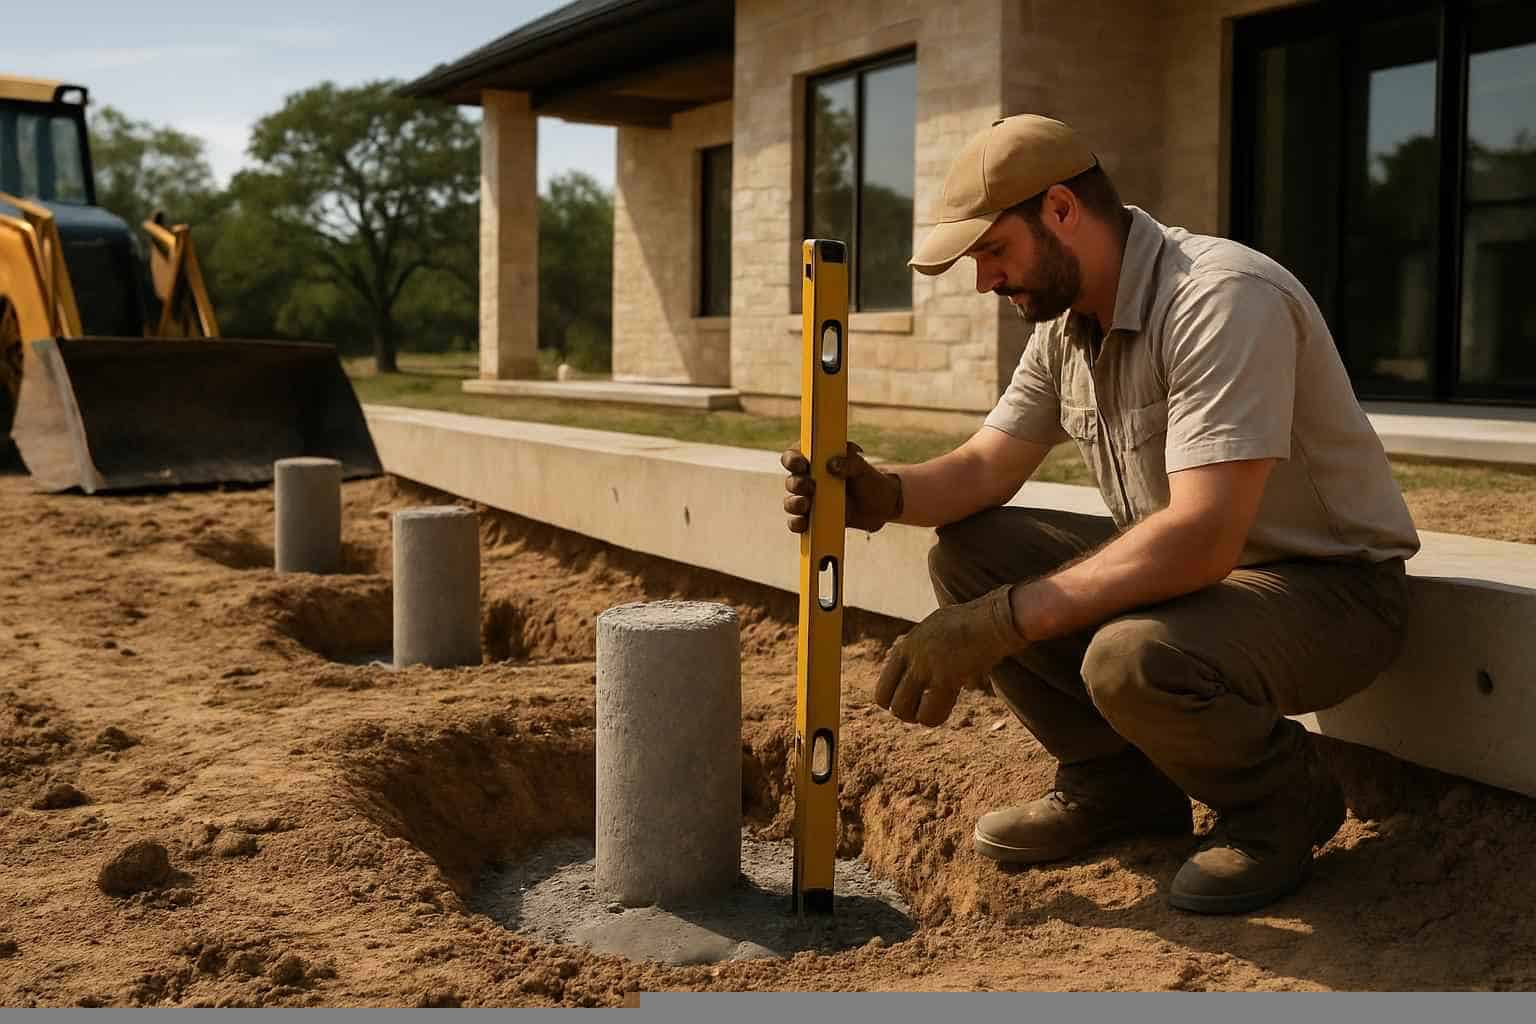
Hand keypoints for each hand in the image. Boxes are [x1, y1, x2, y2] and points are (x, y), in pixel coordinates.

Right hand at [781, 442, 902, 533]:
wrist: (878, 506)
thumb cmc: (867, 480)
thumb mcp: (862, 467)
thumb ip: (850, 461)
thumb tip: (832, 464)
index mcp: (814, 461)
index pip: (793, 456)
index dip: (792, 459)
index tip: (802, 465)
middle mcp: (807, 479)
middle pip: (791, 481)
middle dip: (796, 484)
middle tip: (810, 486)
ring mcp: (808, 500)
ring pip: (791, 502)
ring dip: (794, 504)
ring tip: (806, 503)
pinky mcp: (812, 519)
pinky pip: (797, 522)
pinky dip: (797, 523)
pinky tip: (804, 523)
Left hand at [875, 585, 1028, 725]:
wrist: (996, 619)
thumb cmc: (975, 623)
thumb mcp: (940, 627)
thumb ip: (929, 647)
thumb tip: (934, 665)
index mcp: (907, 645)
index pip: (883, 685)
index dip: (895, 699)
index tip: (913, 701)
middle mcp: (911, 656)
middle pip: (887, 701)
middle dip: (904, 712)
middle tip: (921, 711)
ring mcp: (925, 666)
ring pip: (903, 710)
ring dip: (918, 717)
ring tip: (934, 711)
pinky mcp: (944, 677)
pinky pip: (929, 713)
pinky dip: (935, 717)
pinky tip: (948, 707)